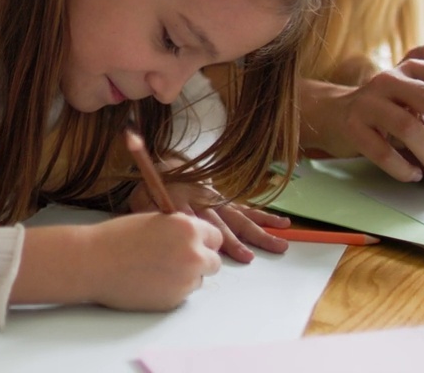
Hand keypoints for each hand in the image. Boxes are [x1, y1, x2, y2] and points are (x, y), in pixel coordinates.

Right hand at [85, 212, 222, 310]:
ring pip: (199, 280)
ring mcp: (185, 280)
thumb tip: (195, 240)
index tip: (193, 244)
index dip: (203, 241)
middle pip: (214, 263)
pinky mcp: (174, 300)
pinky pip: (182, 295)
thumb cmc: (117, 237)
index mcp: (188, 229)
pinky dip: (171, 290)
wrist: (92, 262)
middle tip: (176, 260)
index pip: (215, 237)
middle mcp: (193, 255)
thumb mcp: (154, 221)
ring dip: (185, 277)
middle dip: (200, 261)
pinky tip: (148, 281)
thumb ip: (179, 230)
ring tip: (155, 270)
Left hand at [128, 178, 288, 262]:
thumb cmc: (151, 190)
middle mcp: (202, 199)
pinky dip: (264, 216)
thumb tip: (157, 226)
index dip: (200, 232)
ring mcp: (216, 199)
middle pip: (219, 222)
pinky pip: (245, 209)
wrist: (165, 165)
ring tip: (280, 245)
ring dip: (258, 233)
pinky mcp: (224, 199)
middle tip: (248, 257)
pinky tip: (282, 223)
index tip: (214, 250)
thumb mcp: (140, 201)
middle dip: (233, 241)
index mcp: (178, 199)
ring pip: (238, 218)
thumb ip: (149, 214)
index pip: (190, 218)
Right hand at [304, 44, 423, 182]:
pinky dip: (404, 168)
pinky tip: (414, 174)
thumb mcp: (418, 97)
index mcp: (413, 69)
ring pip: (409, 127)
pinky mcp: (352, 127)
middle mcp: (390, 79)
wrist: (334, 115)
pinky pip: (383, 151)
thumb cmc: (389, 109)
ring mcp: (368, 102)